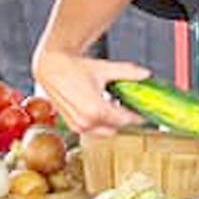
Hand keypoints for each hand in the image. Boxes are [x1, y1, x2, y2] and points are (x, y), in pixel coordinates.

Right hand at [33, 49, 148, 134]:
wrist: (52, 67)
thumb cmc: (75, 67)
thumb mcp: (105, 69)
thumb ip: (127, 72)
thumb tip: (146, 74)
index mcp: (96, 110)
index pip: (125, 120)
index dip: (136, 116)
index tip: (143, 113)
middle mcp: (86, 121)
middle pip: (116, 128)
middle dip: (123, 119)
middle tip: (128, 107)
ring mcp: (78, 126)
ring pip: (104, 131)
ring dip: (111, 122)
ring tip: (113, 106)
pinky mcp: (72, 126)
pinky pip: (92, 130)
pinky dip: (99, 122)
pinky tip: (101, 108)